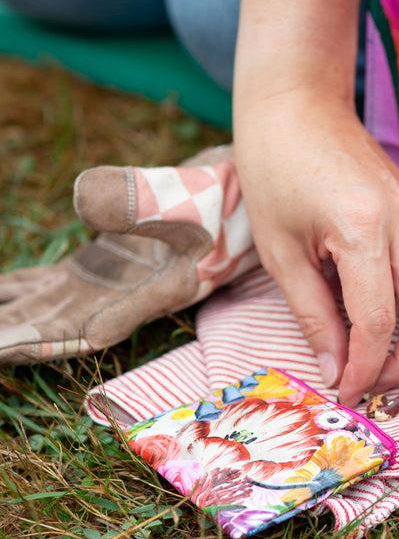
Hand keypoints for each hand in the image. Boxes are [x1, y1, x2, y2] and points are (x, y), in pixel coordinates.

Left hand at [0, 146, 257, 364]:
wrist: (235, 190)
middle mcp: (128, 296)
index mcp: (156, 291)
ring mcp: (109, 281)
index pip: (94, 326)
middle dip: (18, 337)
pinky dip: (21, 289)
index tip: (7, 348)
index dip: (48, 340)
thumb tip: (82, 199)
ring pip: (51, 308)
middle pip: (62, 327)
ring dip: (15, 319)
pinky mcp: (98, 263)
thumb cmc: (223, 199)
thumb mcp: (189, 198)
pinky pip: (52, 283)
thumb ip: (140, 200)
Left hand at [234, 91, 398, 406]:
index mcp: (362, 229)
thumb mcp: (281, 250)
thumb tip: (333, 369)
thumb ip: (312, 314)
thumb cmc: (275, 170)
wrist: (297, 105)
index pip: (379, 322)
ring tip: (398, 358)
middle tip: (372, 381)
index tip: (345, 391)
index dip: (364, 367)